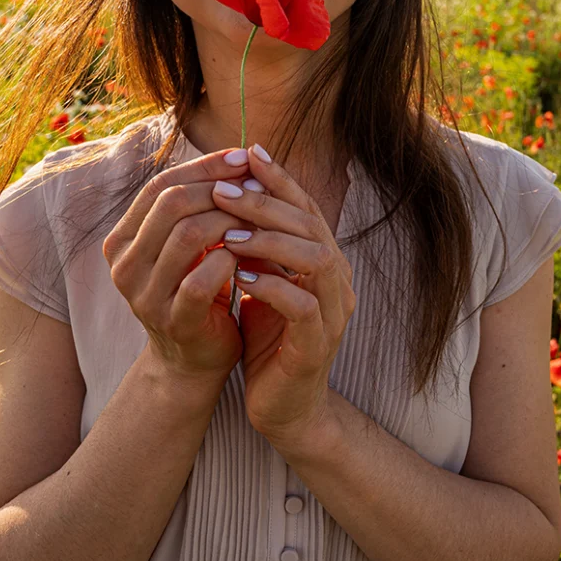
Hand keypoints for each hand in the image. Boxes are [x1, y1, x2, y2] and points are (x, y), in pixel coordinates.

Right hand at [103, 148, 259, 386]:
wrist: (192, 360)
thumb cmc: (196, 291)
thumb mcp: (190, 245)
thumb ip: (201, 205)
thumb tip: (244, 156)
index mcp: (122, 239)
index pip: (160, 186)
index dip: (204, 167)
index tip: (243, 156)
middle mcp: (124, 265)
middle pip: (170, 203)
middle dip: (219, 188)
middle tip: (257, 184)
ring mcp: (144, 295)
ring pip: (187, 235)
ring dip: (230, 220)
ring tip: (260, 216)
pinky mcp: (173, 320)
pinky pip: (202, 278)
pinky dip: (231, 259)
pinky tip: (252, 255)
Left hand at [210, 144, 355, 444]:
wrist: (284, 407)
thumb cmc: (269, 339)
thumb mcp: (261, 282)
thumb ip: (256, 244)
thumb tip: (230, 193)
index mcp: (323, 259)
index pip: (305, 206)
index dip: (279, 178)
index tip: (246, 153)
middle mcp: (337, 279)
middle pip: (311, 224)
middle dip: (266, 203)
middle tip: (224, 190)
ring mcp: (333, 312)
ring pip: (314, 258)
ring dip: (269, 241)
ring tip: (228, 233)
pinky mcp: (318, 344)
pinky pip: (303, 305)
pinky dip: (272, 286)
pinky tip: (240, 277)